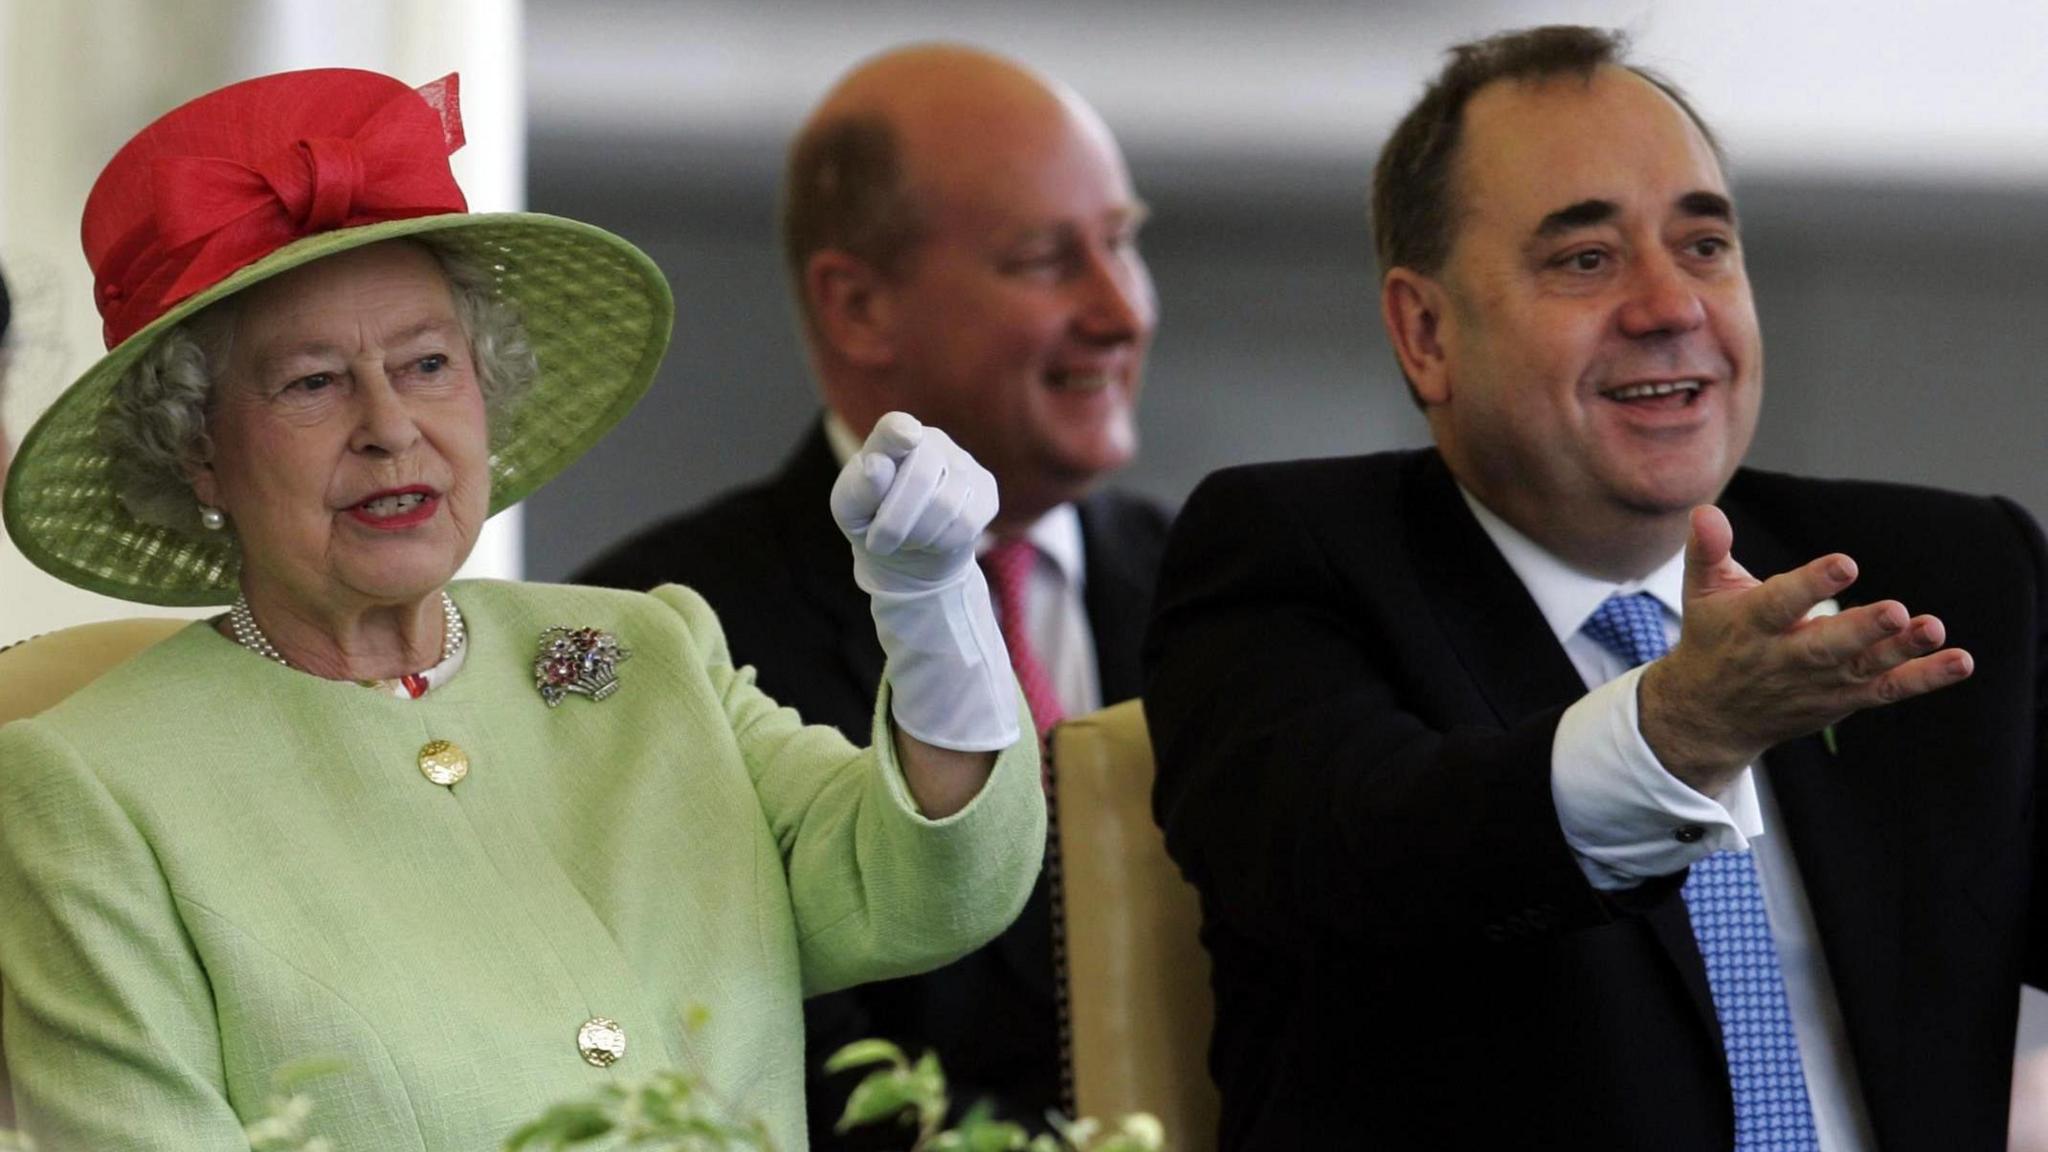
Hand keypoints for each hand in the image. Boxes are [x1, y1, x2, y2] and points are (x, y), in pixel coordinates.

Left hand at [830, 412, 998, 591]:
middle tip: (877, 544)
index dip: (900, 432)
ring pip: (945, 505)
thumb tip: (876, 464)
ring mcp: (964, 463)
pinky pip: (967, 523)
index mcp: (891, 437)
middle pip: (921, 478)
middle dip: (894, 523)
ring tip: (905, 540)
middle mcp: (932, 441)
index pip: (895, 428)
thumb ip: (859, 487)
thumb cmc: (871, 521)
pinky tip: (932, 541)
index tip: (906, 438)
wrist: (907, 552)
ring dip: (917, 536)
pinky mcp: (986, 491)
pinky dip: (942, 543)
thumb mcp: (850, 509)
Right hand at [1639, 505, 1973, 794]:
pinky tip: (1958, 662)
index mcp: (1750, 626)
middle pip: (1826, 646)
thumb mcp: (1701, 592)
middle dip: (1861, 630)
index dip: (1812, 585)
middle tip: (1895, 610)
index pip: (1780, 604)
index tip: (1845, 564)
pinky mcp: (1843, 698)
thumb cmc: (1713, 638)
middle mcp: (1785, 659)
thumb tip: (1706, 511)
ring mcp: (1818, 683)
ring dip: (1900, 650)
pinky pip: (1887, 689)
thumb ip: (1708, 549)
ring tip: (1932, 629)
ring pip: (1864, 668)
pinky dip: (1924, 678)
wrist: (1712, 716)